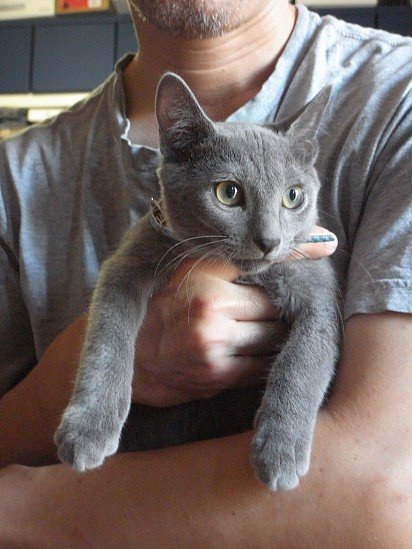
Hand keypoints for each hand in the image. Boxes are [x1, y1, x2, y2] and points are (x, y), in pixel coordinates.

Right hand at [133, 226, 336, 406]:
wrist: (138, 355)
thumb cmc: (170, 307)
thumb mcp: (195, 271)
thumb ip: (239, 257)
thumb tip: (311, 241)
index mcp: (204, 278)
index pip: (266, 266)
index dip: (294, 263)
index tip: (324, 247)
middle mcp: (209, 309)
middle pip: (275, 306)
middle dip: (284, 306)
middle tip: (290, 302)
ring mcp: (214, 345)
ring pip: (274, 336)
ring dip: (279, 333)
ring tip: (273, 326)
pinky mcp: (218, 374)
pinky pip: (263, 364)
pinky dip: (269, 357)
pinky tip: (262, 349)